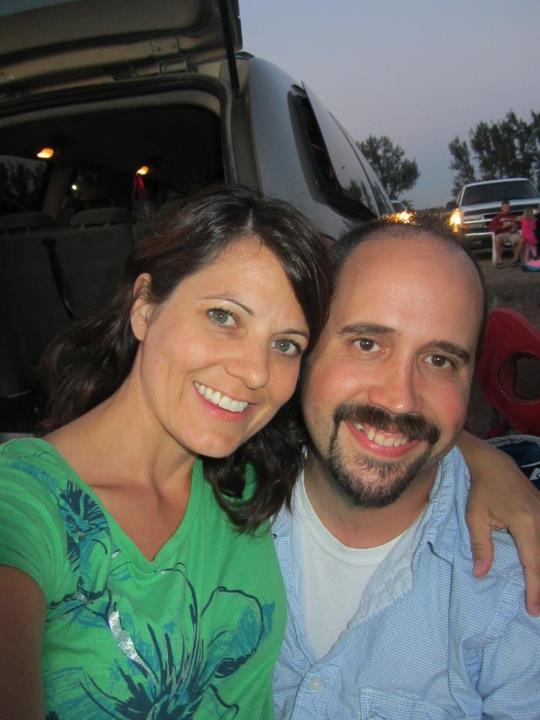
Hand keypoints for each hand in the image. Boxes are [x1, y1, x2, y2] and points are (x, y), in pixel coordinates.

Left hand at [465, 448, 539, 615]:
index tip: (533, 608)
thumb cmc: (480, 489)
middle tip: (539, 609)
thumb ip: (480, 545)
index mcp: (524, 523)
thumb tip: (480, 573)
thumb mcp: (475, 516)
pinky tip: (539, 570)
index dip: (534, 588)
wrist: (494, 464)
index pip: (532, 563)